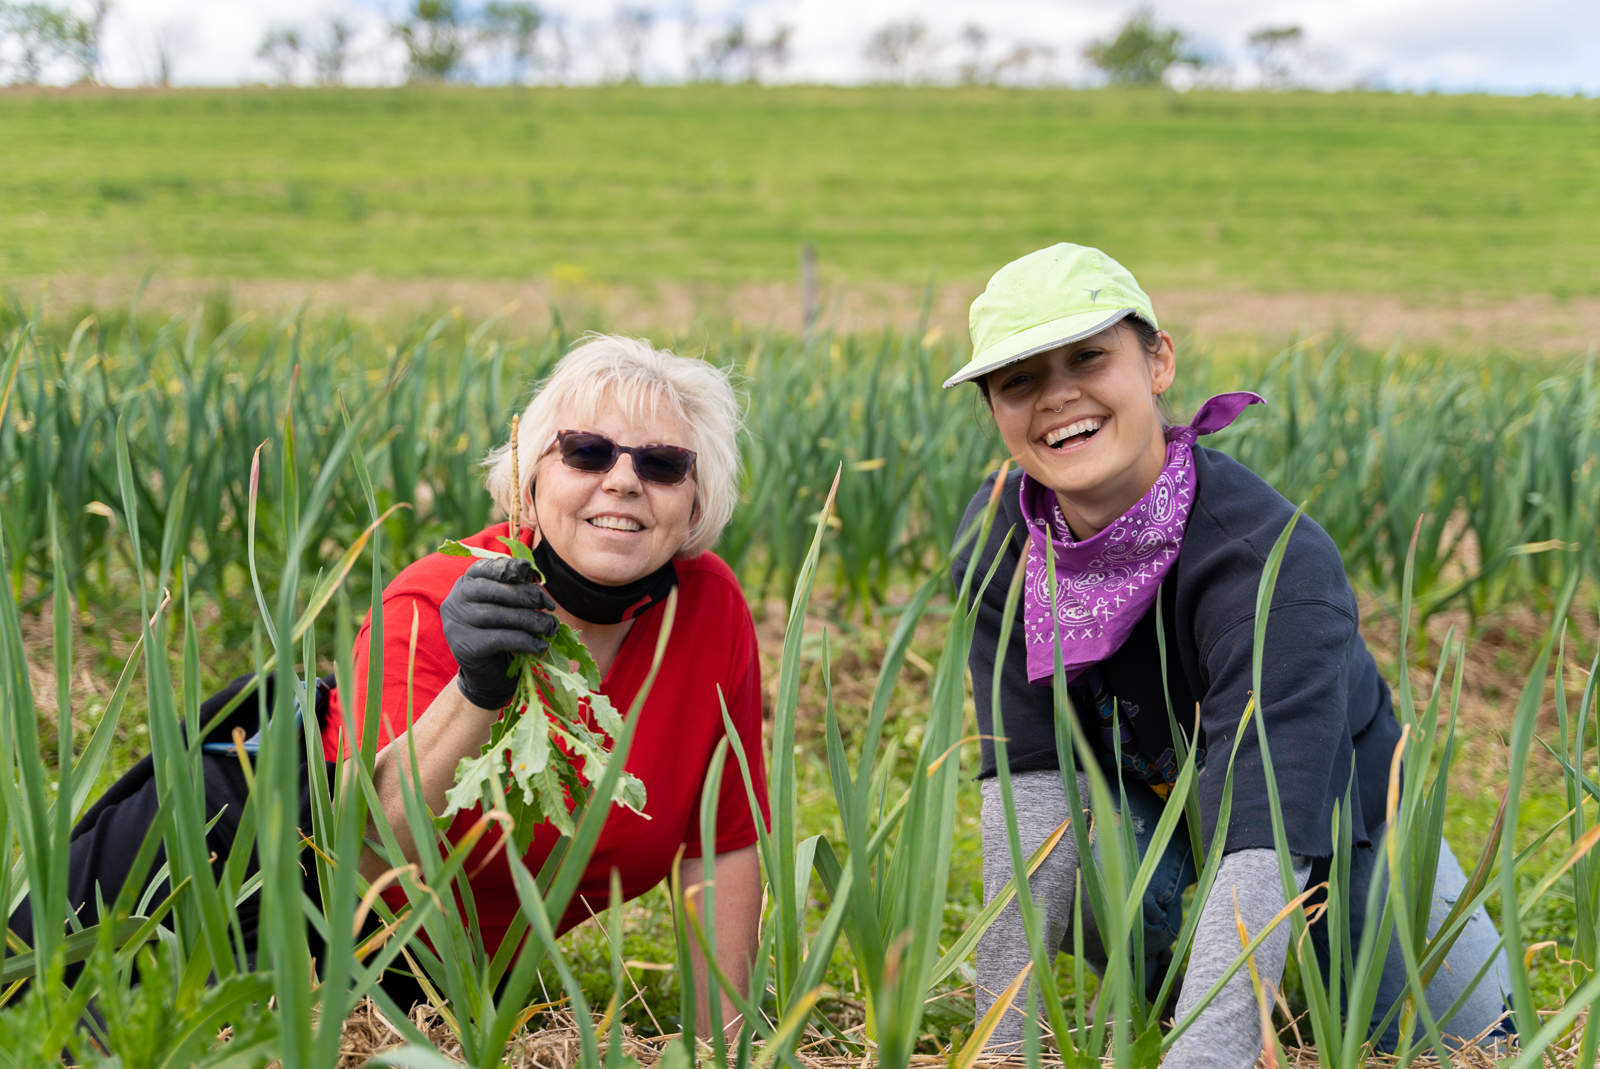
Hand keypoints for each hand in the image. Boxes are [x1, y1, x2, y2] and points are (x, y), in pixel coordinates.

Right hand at [440, 557, 559, 709]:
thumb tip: (535, 579)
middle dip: (527, 596)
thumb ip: (515, 589)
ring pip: (501, 615)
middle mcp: (457, 600)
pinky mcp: (466, 647)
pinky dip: (526, 641)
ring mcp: (458, 624)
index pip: (485, 569)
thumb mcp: (505, 606)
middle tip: (548, 605)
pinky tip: (540, 645)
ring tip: (550, 627)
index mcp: (466, 583)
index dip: (507, 567)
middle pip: (495, 591)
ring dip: (532, 621)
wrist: (486, 672)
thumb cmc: (500, 630)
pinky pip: (502, 639)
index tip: (528, 570)